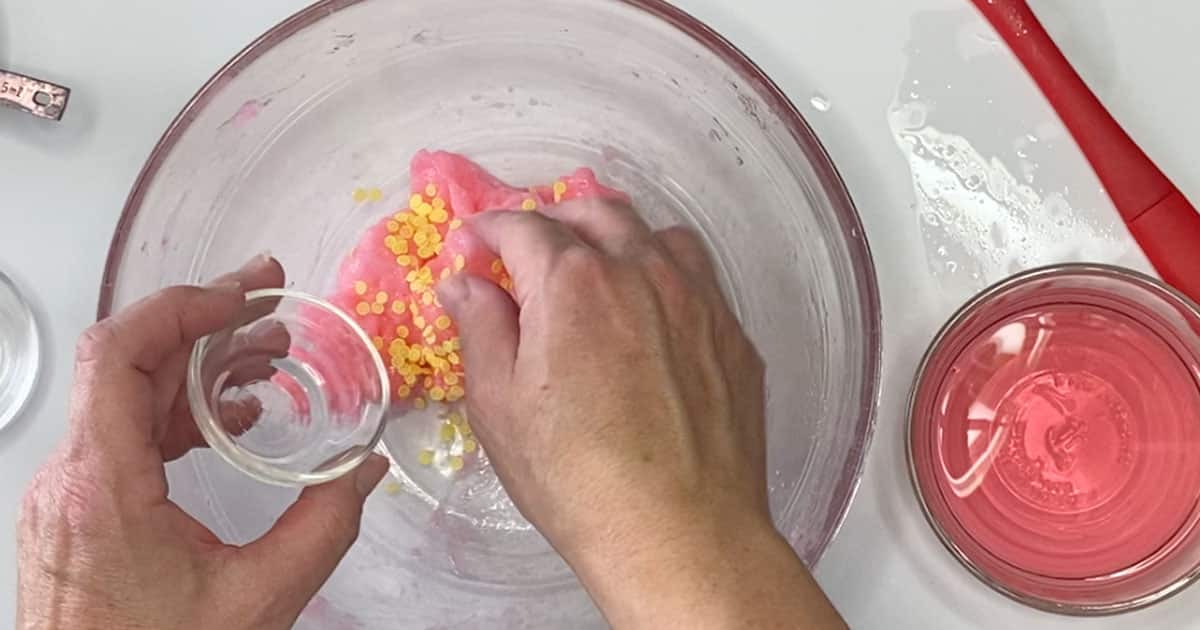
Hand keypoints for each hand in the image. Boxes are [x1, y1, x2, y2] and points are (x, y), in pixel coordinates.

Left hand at [17, 256, 387, 629]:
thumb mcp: (256, 600)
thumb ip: (323, 529)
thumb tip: (365, 471)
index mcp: (102, 486)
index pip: (118, 353)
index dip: (183, 307)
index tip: (243, 296)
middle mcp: (72, 479)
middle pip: (128, 361)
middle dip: (205, 323)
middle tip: (268, 300)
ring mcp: (71, 493)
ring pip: (127, 394)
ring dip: (198, 366)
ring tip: (266, 356)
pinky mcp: (80, 510)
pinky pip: (126, 433)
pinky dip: (181, 410)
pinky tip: (233, 418)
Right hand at [439, 201, 845, 628]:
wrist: (681, 533)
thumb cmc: (575, 478)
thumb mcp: (500, 406)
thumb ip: (481, 328)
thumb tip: (464, 281)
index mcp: (572, 283)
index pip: (523, 227)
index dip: (489, 228)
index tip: (473, 241)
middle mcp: (641, 271)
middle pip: (596, 212)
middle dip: (555, 218)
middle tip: (530, 245)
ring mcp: (697, 299)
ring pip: (656, 234)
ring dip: (617, 235)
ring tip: (598, 264)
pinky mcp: (733, 335)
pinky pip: (698, 277)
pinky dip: (664, 273)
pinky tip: (652, 312)